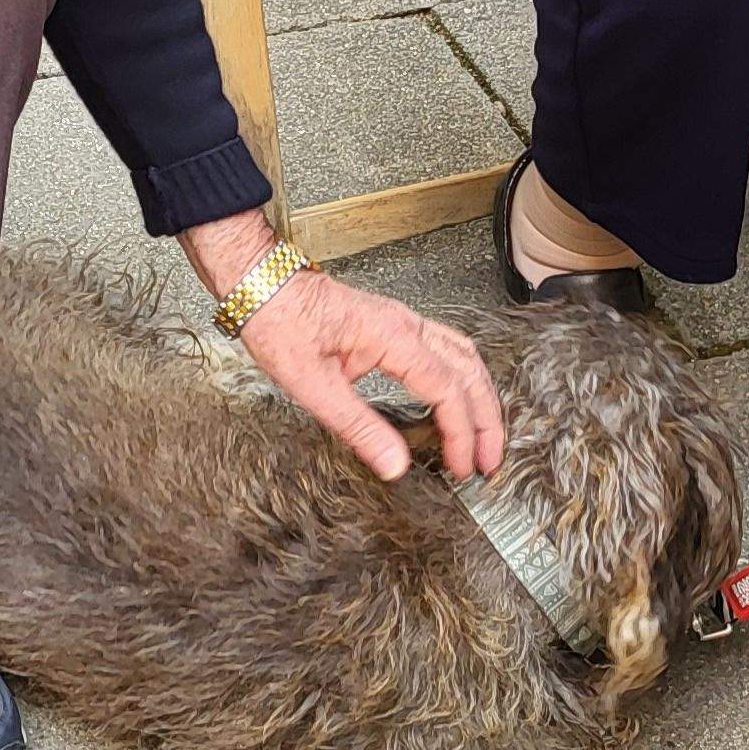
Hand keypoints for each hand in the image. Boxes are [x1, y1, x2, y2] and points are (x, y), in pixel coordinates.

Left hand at [184, 212, 508, 481]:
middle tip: (489, 461)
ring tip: (484, 436)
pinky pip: (446, 348)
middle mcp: (406, 325)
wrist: (260, 282)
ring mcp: (402, 321)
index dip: (461, 433)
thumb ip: (357, 426)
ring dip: (480, 397)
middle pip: (468, 372)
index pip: (446, 390)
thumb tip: (394, 465)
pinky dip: (462, 378)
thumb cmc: (278, 321)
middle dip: (486, 420)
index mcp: (391, 337)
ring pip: (464, 357)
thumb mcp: (310, 384)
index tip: (462, 467)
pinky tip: (457, 398)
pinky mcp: (392, 325)